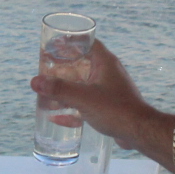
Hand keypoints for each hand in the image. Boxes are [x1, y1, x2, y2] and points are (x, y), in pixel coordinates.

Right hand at [30, 40, 163, 154]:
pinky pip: (86, 104)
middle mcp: (108, 73)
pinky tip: (57, 118)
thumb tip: (35, 81)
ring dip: (66, 90)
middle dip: (62, 69)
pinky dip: (72, 109)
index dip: (71, 42)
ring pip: (83, 86)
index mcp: (105, 63)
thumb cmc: (115, 109)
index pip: (88, 43)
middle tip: (45, 71)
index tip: (54, 45)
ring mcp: (109, 90)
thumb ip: (59, 89)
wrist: (139, 132)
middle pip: (82, 65)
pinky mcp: (109, 107)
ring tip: (47, 95)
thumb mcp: (84, 98)